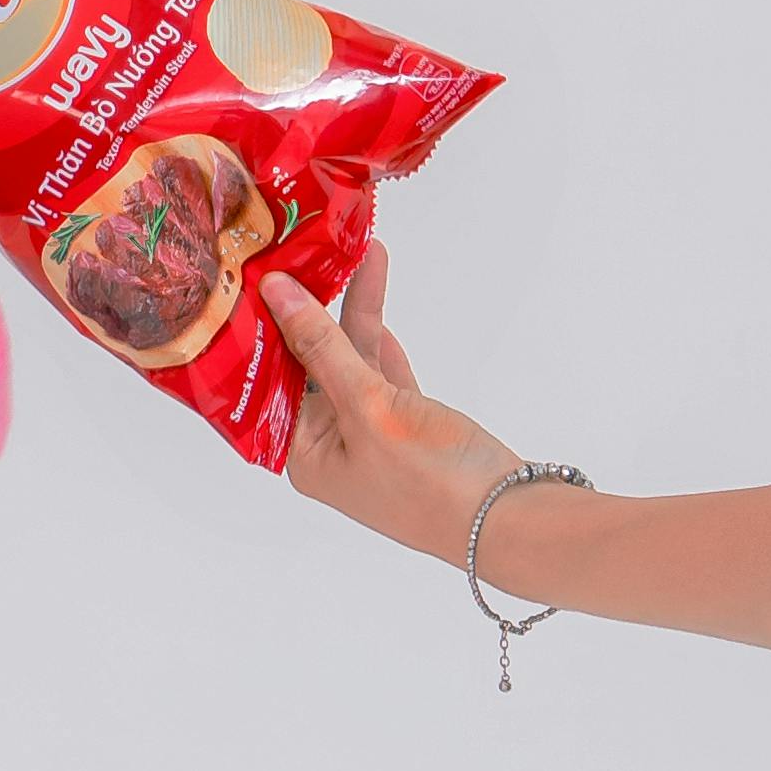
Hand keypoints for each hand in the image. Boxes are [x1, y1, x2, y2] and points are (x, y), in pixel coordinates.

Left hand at [255, 263, 517, 570]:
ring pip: (352, 362)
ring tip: (362, 254)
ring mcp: (369, 436)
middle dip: (314, 310)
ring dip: (358, 314)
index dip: (264, 327)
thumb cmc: (430, 479)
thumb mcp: (366, 406)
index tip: (262, 275)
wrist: (508, 518)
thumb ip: (322, 347)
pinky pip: (383, 374)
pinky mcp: (407, 428)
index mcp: (302, 453)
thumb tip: (278, 294)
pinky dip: (381, 341)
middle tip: (312, 252)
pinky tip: (371, 301)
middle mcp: (328, 446)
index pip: (267, 379)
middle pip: (308, 365)